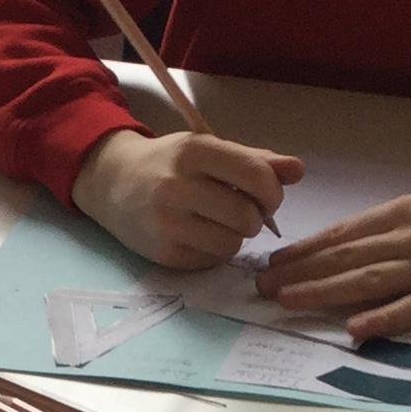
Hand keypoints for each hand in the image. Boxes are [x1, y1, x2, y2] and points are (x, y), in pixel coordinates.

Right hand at [72, 129, 303, 269]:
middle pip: (247, 217)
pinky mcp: (164, 253)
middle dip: (255, 218)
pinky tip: (198, 234)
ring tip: (218, 222)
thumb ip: (255, 160)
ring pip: (233, 243)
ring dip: (235, 236)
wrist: (112, 183)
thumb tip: (298, 171)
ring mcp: (168, 223)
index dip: (273, 191)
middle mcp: (178, 186)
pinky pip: (212, 260)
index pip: (255, 175)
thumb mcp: (208, 150)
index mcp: (194, 152)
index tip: (268, 196)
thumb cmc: (169, 164)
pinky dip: (214, 250)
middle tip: (243, 212)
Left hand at [256, 174, 410, 339]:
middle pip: (344, 258)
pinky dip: (383, 318)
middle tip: (263, 288)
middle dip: (299, 273)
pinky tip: (355, 328)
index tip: (273, 262)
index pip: (342, 234)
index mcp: (404, 213)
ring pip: (367, 281)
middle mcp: (410, 238)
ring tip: (289, 302)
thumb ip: (396, 224)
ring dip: (323, 293)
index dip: (304, 250)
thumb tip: (355, 244)